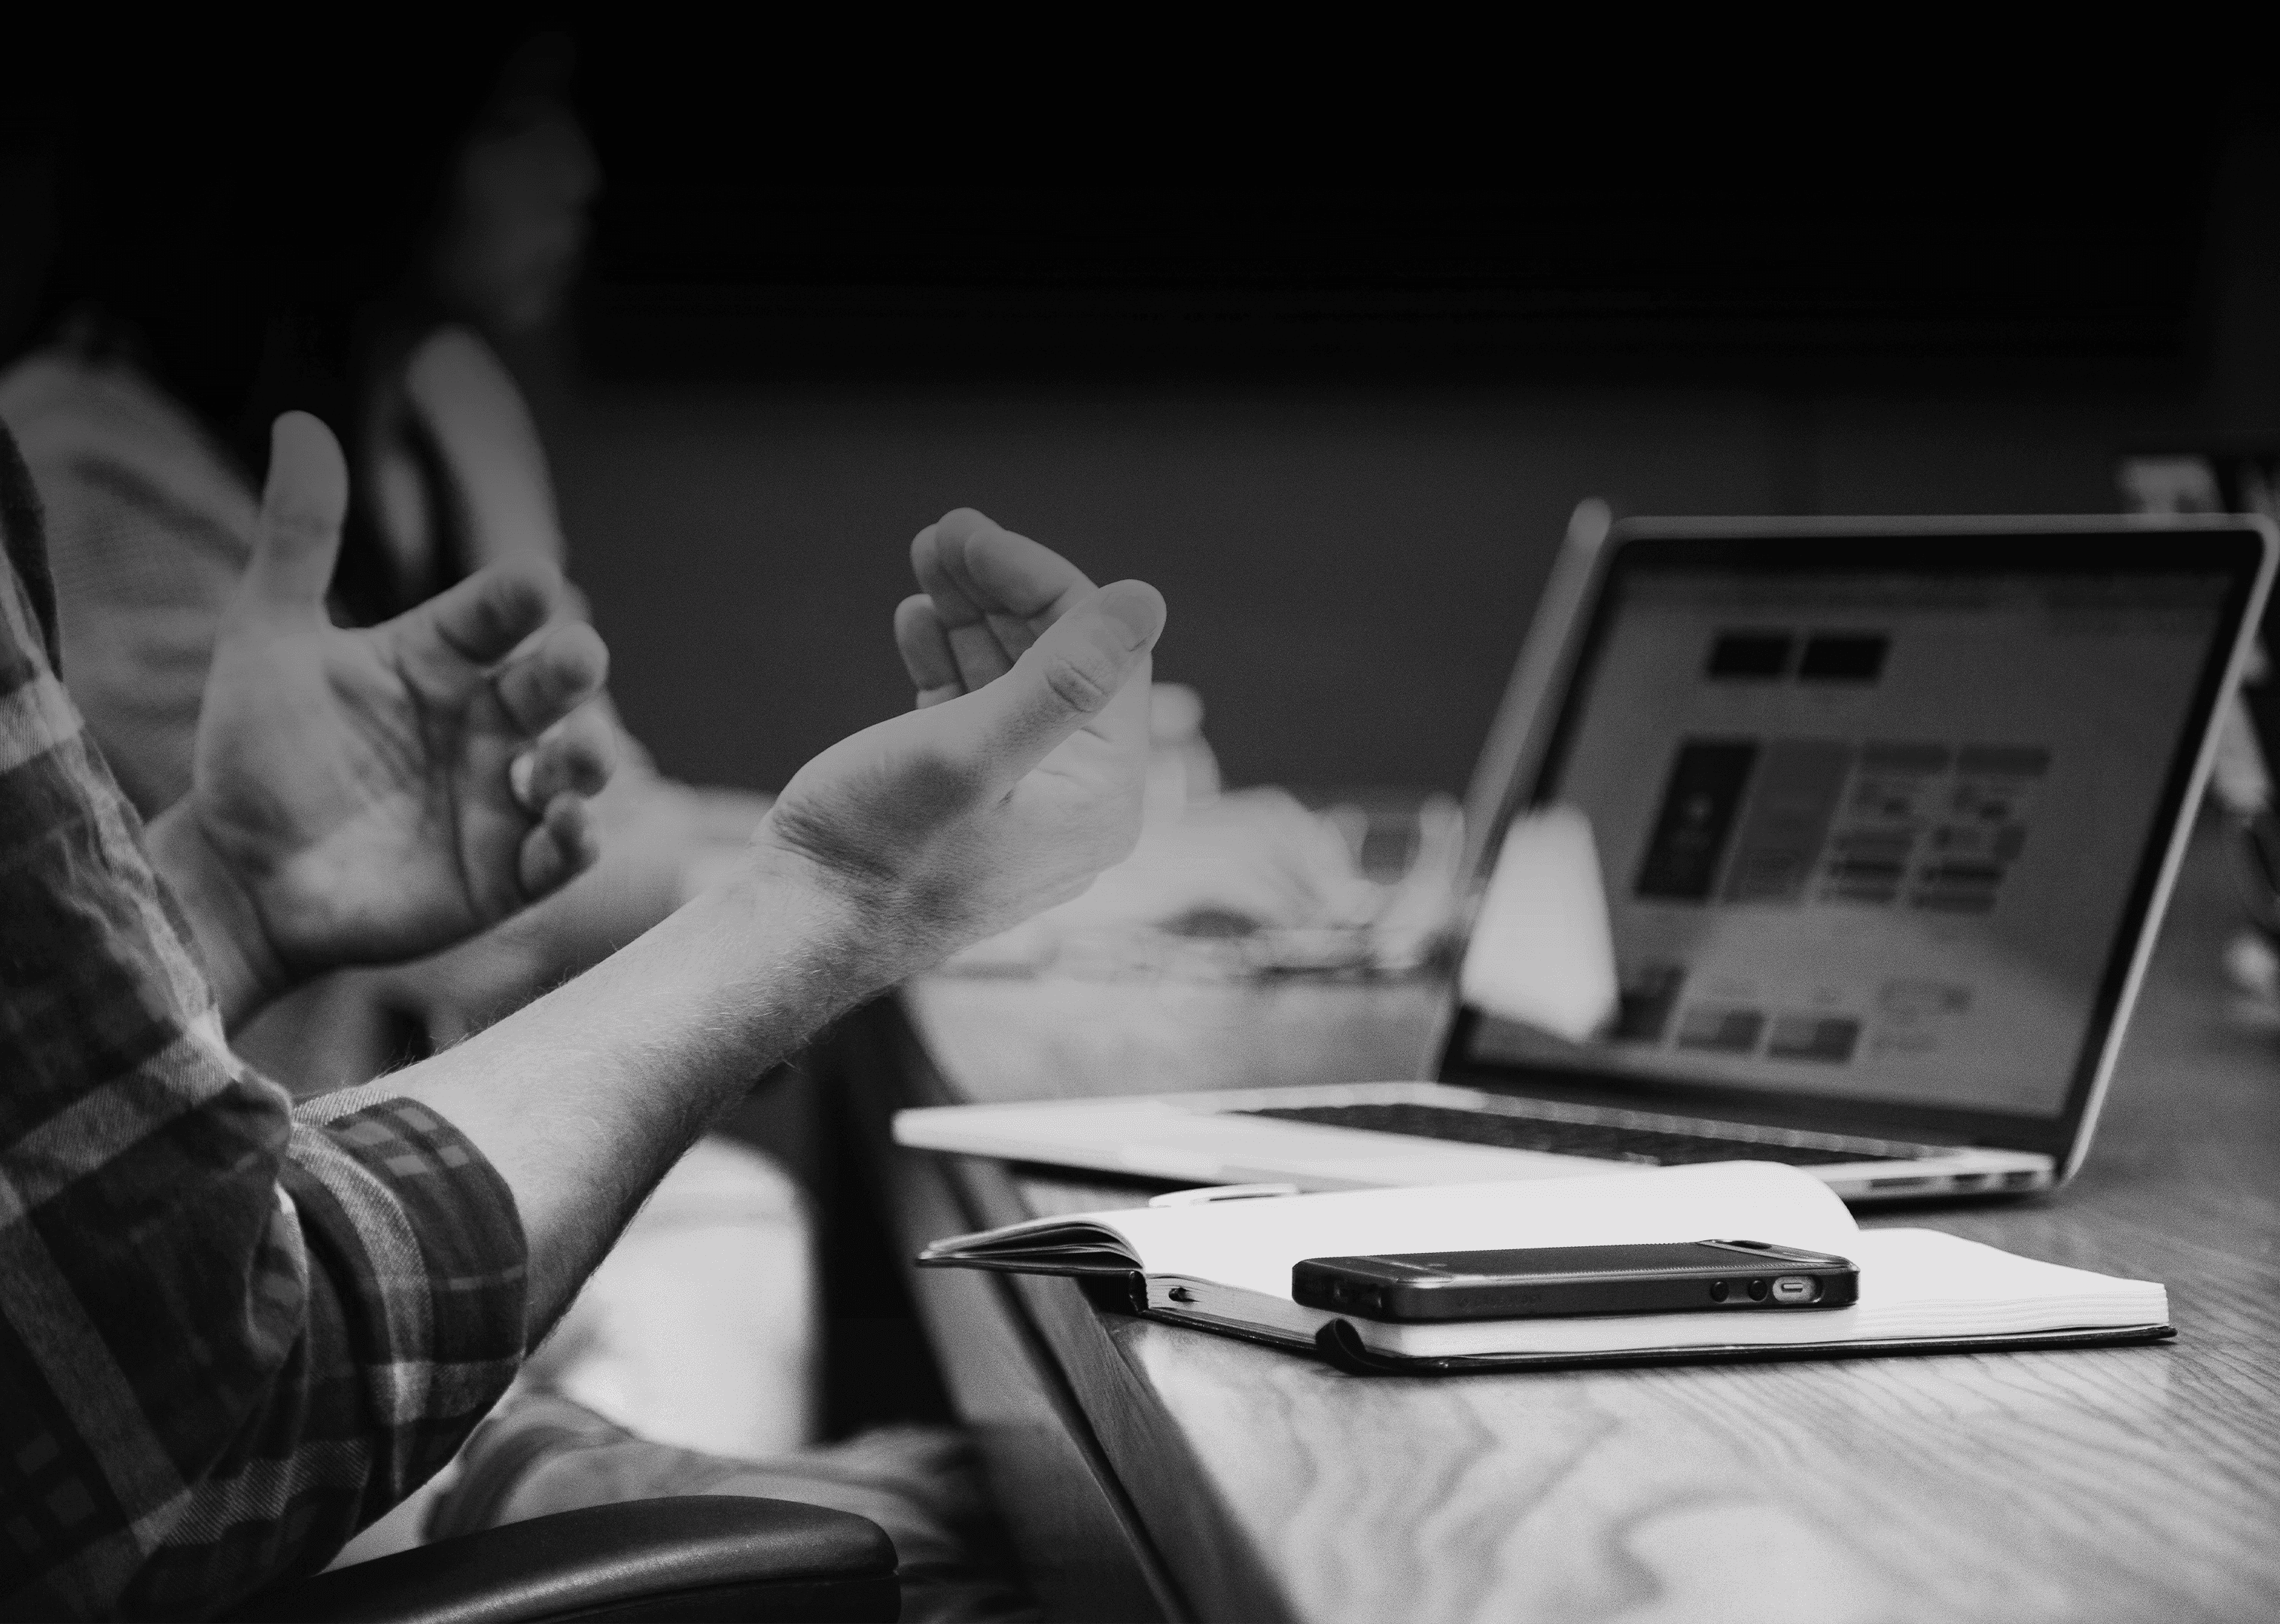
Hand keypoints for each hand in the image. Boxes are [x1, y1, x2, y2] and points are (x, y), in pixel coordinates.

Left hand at [152, 413, 611, 1018]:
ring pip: (576, 768)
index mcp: (438, 660)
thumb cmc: (254, 754)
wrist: (235, 875)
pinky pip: (561, 855)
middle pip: (551, 685)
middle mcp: (481, 723)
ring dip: (588, 759)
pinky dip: (577, 840)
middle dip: (573, 669)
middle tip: (574, 659)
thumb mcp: (266, 637)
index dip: (516, 598)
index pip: (495, 614)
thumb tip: (299, 422)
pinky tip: (567, 825)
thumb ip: (298, 538)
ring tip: (572, 758)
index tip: (530, 583)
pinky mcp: (503, 873)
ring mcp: (499, 798)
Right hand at [751, 508, 1165, 982]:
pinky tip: (916, 621)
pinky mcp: (969, 803)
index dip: (1040, 582)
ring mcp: (1023, 802)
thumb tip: (1147, 600)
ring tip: (925, 559)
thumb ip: (1061, 679)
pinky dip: (948, 661)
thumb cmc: (876, 851)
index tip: (970, 535)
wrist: (797, 932)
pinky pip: (977, 713)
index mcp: (1102, 794)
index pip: (1100, 654)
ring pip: (1012, 680)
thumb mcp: (967, 753)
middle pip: (1059, 661)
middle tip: (942, 532)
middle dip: (1001, 590)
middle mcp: (1077, 801)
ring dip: (971, 615)